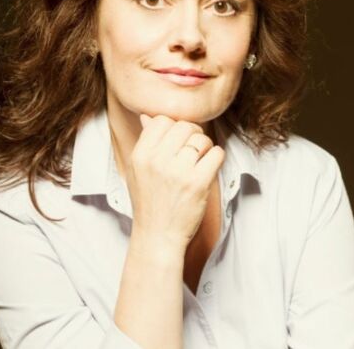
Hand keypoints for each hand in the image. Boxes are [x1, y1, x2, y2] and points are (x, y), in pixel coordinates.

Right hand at [126, 114, 224, 251]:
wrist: (157, 236)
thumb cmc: (149, 202)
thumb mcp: (138, 171)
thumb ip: (145, 142)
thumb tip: (148, 116)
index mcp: (140, 155)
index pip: (162, 120)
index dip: (174, 126)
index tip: (179, 139)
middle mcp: (156, 161)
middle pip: (184, 126)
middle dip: (193, 134)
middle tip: (194, 149)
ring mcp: (178, 172)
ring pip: (201, 139)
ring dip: (205, 148)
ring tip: (200, 161)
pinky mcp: (198, 183)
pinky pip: (216, 154)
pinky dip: (216, 158)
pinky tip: (208, 168)